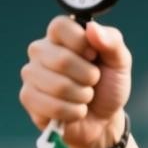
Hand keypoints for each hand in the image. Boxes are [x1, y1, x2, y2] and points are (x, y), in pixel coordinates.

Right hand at [20, 15, 132, 147]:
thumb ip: (112, 42)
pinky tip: (75, 110)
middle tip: (93, 81)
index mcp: (60, 35)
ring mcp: (31, 73)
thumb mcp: (120, 63)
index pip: (60, 27)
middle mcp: (41, 50)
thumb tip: (92, 28)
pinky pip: (54, 107)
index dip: (82, 44)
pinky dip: (74, 112)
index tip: (94, 56)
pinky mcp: (28, 97)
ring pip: (59, 86)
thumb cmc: (109, 85)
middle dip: (89, 77)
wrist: (104, 120)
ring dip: (83, 96)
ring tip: (85, 96)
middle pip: (62, 60)